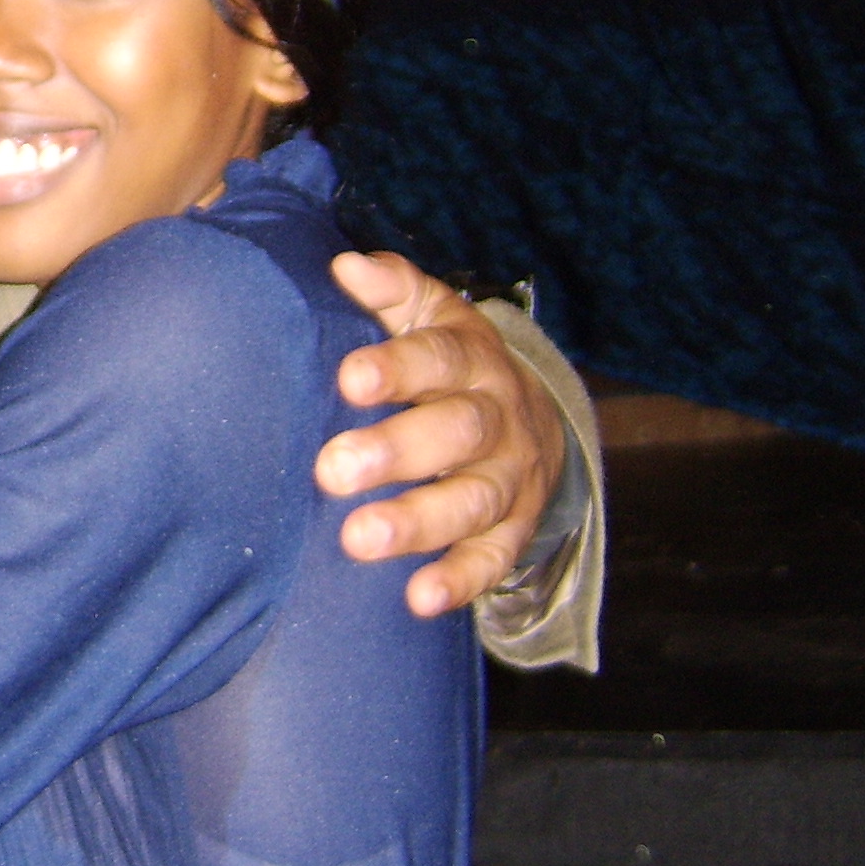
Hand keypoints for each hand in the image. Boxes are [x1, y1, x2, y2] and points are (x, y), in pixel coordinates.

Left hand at [314, 251, 563, 616]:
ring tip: (359, 539)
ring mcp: (510, 477)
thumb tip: (345, 266)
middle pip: (456, 432)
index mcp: (470, 357)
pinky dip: (460, 581)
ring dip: (417, 522)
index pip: (438, 358)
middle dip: (396, 452)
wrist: (532, 417)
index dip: (397, 368)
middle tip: (333, 470)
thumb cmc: (447, 362)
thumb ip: (392, 289)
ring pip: (472, 500)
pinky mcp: (514, 531)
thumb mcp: (429, 315)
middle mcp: (498, 416)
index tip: (350, 378)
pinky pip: (494, 560)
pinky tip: (419, 599)